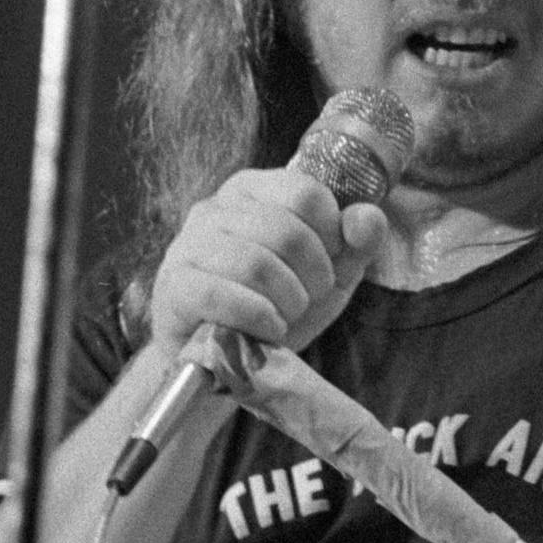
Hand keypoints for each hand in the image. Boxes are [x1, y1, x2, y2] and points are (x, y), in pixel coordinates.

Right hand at [146, 166, 388, 361]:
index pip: (308, 193)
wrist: (225, 353)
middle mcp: (216, 207)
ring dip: (287, 301)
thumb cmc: (277, 301)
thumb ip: (356, 242)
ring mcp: (188, 245)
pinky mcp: (174, 286)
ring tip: (287, 315)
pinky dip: (259, 318)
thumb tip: (368, 217)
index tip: (329, 263)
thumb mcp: (330, 271)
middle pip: (286, 232)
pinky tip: (268, 329)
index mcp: (255, 189)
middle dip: (314, 276)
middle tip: (309, 297)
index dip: (332, 236)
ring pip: (256, 264)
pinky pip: (222, 295)